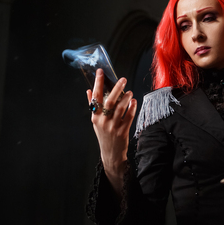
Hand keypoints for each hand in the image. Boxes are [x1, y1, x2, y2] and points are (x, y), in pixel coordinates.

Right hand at [87, 69, 136, 194]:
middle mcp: (102, 121)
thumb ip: (92, 106)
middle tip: (123, 79)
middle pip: (109, 101)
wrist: (110, 153)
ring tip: (130, 92)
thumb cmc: (104, 134)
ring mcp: (112, 126)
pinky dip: (132, 108)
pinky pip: (128, 117)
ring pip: (120, 108)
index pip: (95, 97)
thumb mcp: (95, 121)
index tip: (100, 72)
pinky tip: (134, 102)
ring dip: (126, 98)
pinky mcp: (122, 131)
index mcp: (94, 116)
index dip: (97, 83)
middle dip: (116, 89)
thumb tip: (89, 90)